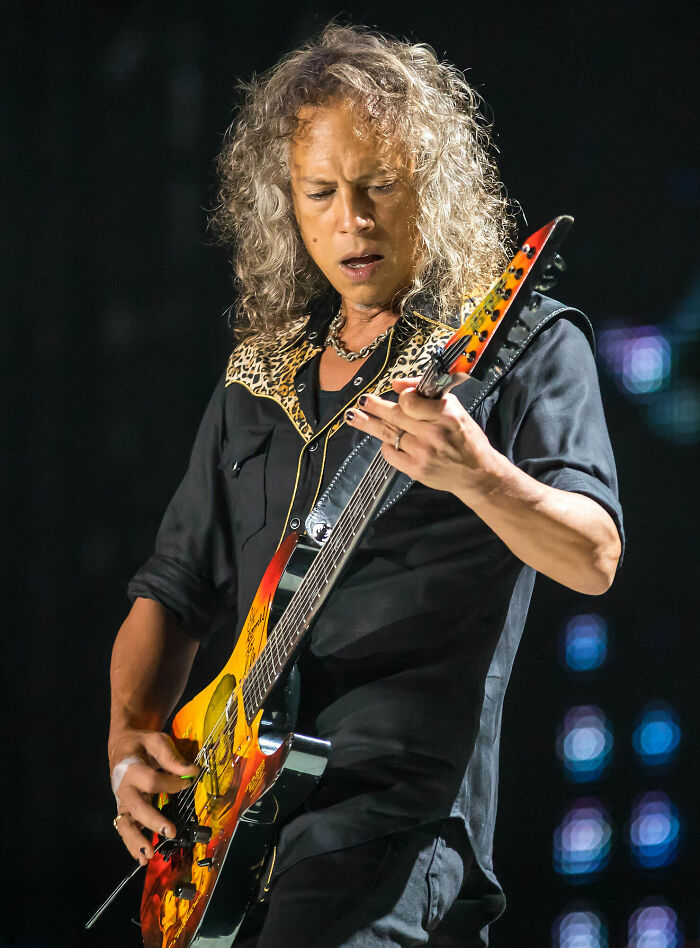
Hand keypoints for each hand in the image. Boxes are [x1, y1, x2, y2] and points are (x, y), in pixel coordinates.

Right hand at [109, 728, 198, 864]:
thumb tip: (191, 773)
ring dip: (136, 840)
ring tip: (148, 855)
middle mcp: (123, 788)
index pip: (152, 781)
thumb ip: (172, 757)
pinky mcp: (124, 809)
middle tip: (170, 832)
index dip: (172, 783)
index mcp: (130, 768)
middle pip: (137, 807)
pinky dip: (131, 844)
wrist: (123, 745)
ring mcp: (122, 801)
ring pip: (125, 824)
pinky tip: (141, 858)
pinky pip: (125, 828)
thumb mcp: (157, 741)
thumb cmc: (142, 744)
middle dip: (153, 821)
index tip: (187, 782)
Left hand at [344, 378, 498, 500]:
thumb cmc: (465, 437)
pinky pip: (390, 453)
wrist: (476, 472)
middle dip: (374, 407)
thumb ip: (426, 395)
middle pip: (395, 416)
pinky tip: (386, 440)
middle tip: (360, 401)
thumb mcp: (453, 409)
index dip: (402, 398)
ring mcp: (422, 453)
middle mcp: (433, 433)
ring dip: (368, 424)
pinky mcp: (415, 470)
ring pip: (389, 434)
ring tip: (353, 416)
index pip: (410, 402)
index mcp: (446, 415)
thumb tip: (397, 385)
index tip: (400, 397)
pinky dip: (387, 445)